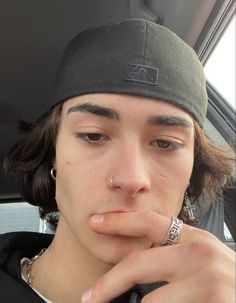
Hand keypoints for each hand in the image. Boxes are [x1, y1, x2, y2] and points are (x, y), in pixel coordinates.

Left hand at [81, 211, 234, 302]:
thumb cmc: (227, 285)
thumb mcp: (200, 261)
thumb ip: (172, 256)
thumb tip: (130, 264)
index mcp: (195, 239)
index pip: (150, 222)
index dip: (119, 221)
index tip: (95, 222)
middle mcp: (201, 255)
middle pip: (138, 263)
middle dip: (108, 283)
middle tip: (91, 296)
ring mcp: (209, 283)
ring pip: (150, 301)